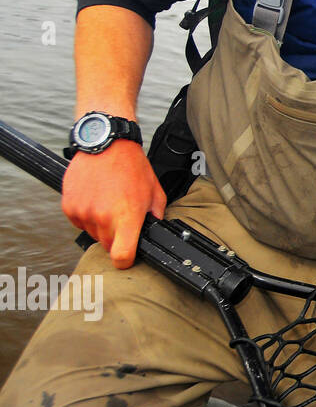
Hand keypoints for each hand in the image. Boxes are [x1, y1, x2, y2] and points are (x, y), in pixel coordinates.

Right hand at [61, 140, 166, 268]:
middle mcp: (103, 218)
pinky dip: (86, 216)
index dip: (125, 261)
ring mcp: (83, 213)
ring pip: (93, 234)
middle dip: (116, 238)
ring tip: (109, 202)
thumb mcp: (154, 192)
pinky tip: (96, 198)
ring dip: (100, 225)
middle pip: (107, 246)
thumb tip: (153, 232)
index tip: (127, 258)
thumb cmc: (132, 166)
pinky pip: (79, 222)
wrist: (107, 144)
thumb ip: (155, 217)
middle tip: (122, 217)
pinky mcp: (69, 207)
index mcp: (126, 217)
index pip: (122, 256)